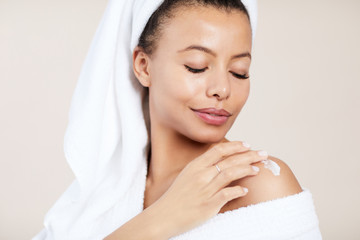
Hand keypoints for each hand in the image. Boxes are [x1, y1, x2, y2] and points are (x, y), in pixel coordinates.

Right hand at [148, 141, 267, 237]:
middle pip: (229, 160)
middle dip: (249, 155)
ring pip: (230, 174)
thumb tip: (220, 161)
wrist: (164, 215)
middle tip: (263, 153)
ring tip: (257, 169)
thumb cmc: (176, 195)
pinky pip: (227, 194)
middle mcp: (201, 175)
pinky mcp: (208, 205)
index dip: (235, 146)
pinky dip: (238, 191)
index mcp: (195, 166)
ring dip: (246, 170)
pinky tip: (245, 190)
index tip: (247, 144)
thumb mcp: (187, 175)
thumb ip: (203, 167)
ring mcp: (204, 189)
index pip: (218, 150)